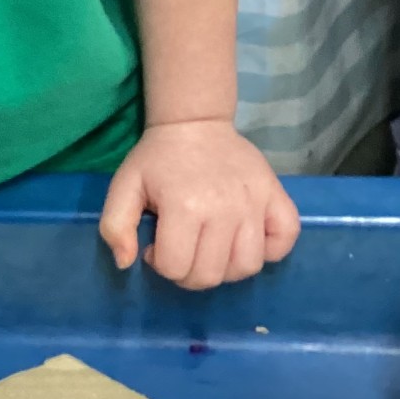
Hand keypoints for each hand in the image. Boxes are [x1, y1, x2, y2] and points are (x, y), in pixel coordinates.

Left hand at [100, 119, 299, 289]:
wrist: (196, 123)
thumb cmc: (158, 159)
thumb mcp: (124, 186)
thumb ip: (114, 226)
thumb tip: (127, 262)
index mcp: (185, 206)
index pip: (176, 268)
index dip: (161, 264)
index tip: (157, 244)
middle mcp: (225, 209)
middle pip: (211, 275)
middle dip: (189, 273)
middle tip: (182, 249)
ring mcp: (255, 204)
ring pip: (247, 267)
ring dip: (225, 268)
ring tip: (211, 248)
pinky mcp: (277, 198)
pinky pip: (285, 240)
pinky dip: (269, 250)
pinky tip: (246, 241)